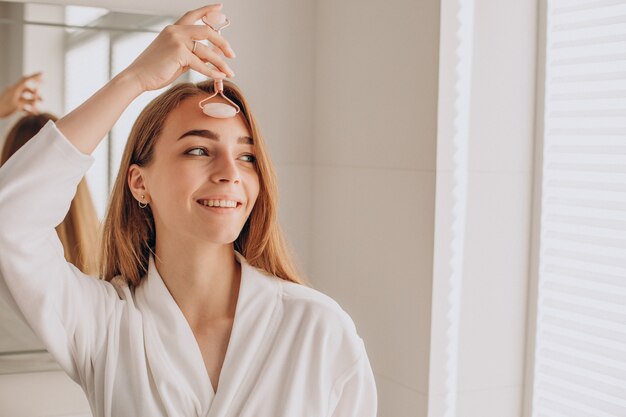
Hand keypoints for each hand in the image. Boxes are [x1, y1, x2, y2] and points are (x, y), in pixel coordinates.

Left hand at [0, 72, 42, 117]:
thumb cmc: (4, 108)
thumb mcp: (18, 105)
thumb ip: (28, 101)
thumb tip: (36, 99)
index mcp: (15, 89)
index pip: (26, 80)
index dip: (35, 76)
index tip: (43, 74)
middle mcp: (14, 91)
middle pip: (28, 89)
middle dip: (36, 95)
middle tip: (43, 100)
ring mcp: (12, 97)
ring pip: (25, 98)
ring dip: (32, 104)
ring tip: (38, 111)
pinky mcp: (11, 103)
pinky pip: (21, 104)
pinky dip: (27, 108)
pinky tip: (31, 114)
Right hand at [122, 4, 236, 92]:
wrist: (137, 77)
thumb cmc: (155, 70)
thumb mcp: (178, 58)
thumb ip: (193, 54)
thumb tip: (212, 56)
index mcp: (173, 29)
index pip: (193, 15)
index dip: (207, 11)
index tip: (220, 9)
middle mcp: (175, 31)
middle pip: (206, 31)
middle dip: (222, 42)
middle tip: (232, 54)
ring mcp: (177, 40)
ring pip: (207, 50)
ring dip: (221, 62)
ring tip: (230, 72)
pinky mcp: (178, 53)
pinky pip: (201, 63)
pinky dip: (213, 72)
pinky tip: (220, 76)